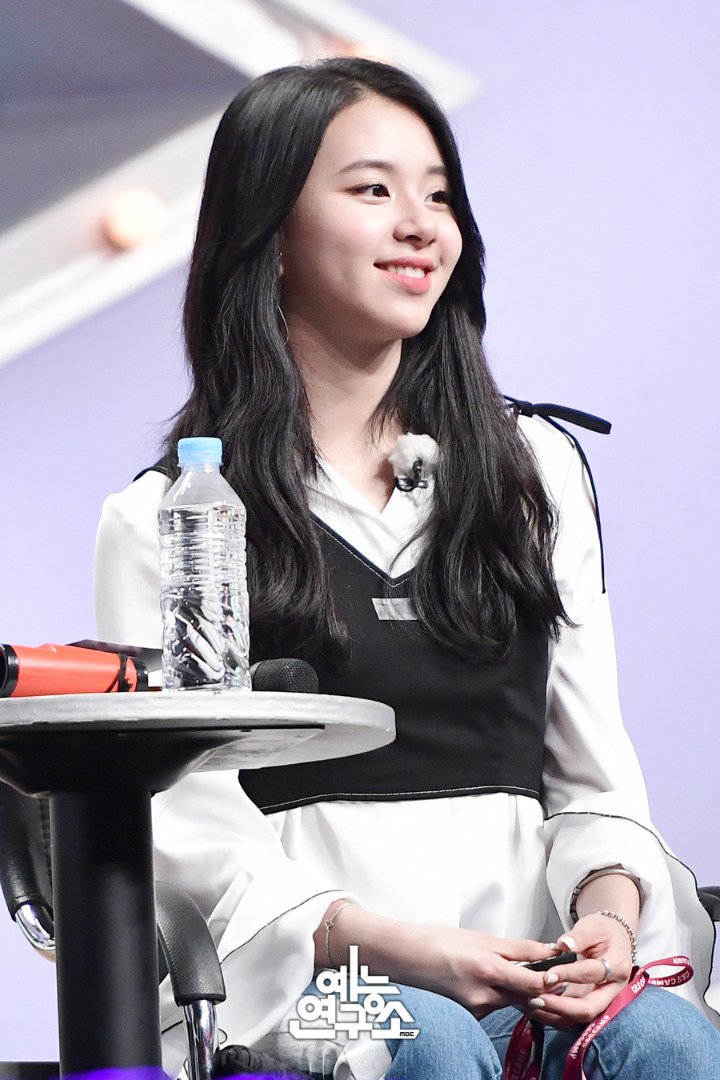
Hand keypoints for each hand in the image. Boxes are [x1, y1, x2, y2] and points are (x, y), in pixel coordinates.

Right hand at [397, 924, 568, 1017]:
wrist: (405, 957)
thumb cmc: (439, 941)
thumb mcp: (481, 938)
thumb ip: (518, 948)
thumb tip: (549, 951)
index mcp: (488, 970)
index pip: (534, 985)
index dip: (551, 979)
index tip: (558, 969)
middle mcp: (483, 996)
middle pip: (524, 996)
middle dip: (535, 985)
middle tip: (538, 968)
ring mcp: (475, 1010)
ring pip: (509, 1001)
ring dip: (514, 988)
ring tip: (498, 967)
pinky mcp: (469, 1017)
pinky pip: (493, 1006)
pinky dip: (495, 994)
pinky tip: (481, 979)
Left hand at [523, 913, 634, 1029]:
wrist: (614, 940)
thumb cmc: (603, 932)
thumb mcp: (592, 927)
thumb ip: (578, 937)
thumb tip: (563, 945)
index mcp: (617, 967)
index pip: (592, 974)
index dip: (569, 975)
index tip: (548, 975)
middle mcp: (612, 990)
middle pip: (589, 1008)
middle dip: (562, 1007)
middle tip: (536, 999)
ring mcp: (602, 1001)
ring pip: (579, 1017)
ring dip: (555, 1014)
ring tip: (532, 1003)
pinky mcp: (590, 1004)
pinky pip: (573, 1016)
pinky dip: (554, 1013)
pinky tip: (537, 1006)